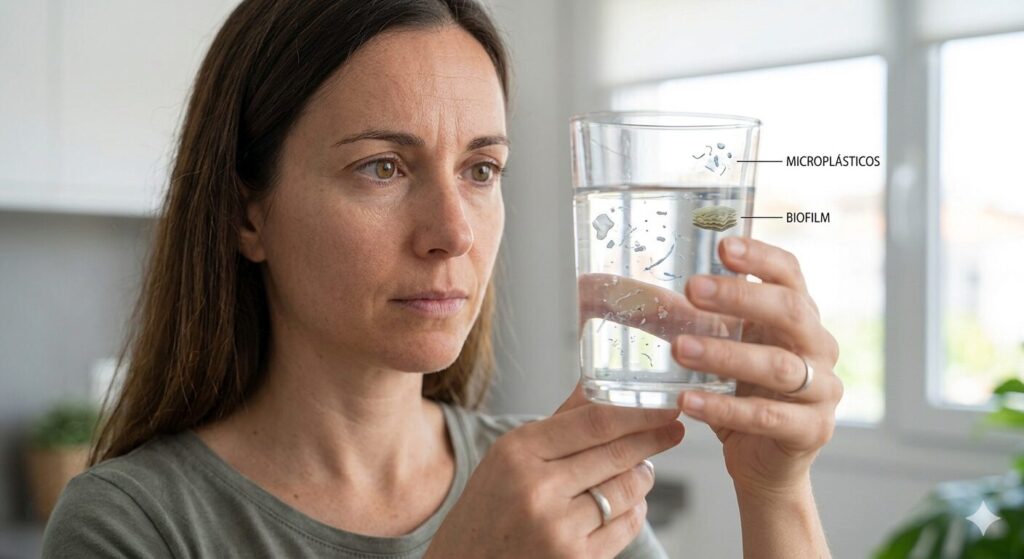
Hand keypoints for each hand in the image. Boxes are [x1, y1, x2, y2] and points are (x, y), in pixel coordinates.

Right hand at [425, 382, 684, 558]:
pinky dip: (634, 512)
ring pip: (627, 491)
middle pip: (617, 454)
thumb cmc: (487, 510)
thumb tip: (594, 380)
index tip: (664, 404)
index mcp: (518, 452)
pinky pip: (626, 528)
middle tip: (673, 429)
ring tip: (641, 470)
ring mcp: (558, 529)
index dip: (638, 412)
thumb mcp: (508, 457)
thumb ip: (558, 421)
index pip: (595, 421)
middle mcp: (537, 488)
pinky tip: (628, 504)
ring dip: (642, 478)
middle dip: (653, 439)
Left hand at [672, 237, 842, 497]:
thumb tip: (624, 292)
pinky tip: (688, 402)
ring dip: (727, 355)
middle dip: (741, 297)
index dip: (761, 256)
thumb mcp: (717, 348)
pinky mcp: (811, 430)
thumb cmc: (740, 393)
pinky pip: (768, 416)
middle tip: (694, 289)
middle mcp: (818, 346)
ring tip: (681, 349)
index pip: (789, 274)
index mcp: (798, 317)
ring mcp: (821, 389)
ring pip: (780, 366)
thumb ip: (687, 320)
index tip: (723, 245)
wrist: (763, 460)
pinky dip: (725, 409)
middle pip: (791, 311)